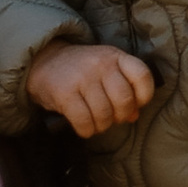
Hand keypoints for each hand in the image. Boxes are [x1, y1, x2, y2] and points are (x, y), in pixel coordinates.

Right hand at [27, 40, 156, 137]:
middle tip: (111, 117)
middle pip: (124, 100)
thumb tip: (134, 115)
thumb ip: (123, 88)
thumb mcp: (105, 70)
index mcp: (115, 56)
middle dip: (120, 116)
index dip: (144, 96)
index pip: (143, 76)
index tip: (135, 104)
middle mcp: (101, 64)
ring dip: (102, 125)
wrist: (43, 61)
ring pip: (104, 115)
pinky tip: (84, 126)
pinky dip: (86, 130)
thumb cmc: (80, 70)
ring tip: (95, 122)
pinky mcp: (65, 94)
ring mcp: (82, 78)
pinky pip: (84, 122)